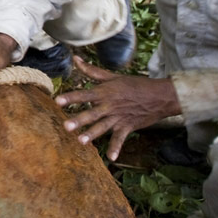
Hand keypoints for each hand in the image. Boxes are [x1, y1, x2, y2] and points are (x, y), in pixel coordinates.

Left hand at [54, 56, 181, 161]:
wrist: (160, 96)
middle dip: (79, 120)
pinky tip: (111, 157)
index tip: (57, 101)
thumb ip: (92, 71)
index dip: (71, 97)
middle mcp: (110, 106)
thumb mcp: (113, 76)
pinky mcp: (127, 127)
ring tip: (81, 141)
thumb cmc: (135, 84)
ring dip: (92, 134)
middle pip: (92, 113)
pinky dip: (116, 148)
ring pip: (103, 127)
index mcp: (105, 92)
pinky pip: (120, 138)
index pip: (84, 94)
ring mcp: (118, 117)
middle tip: (66, 126)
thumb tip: (76, 59)